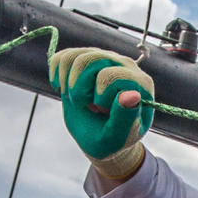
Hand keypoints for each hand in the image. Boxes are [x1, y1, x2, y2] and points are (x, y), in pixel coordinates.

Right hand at [49, 46, 153, 180]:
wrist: (101, 136)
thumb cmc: (112, 140)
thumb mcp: (117, 138)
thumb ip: (125, 118)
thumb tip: (131, 95)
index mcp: (140, 84)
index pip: (111, 76)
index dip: (99, 97)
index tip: (102, 112)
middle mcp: (125, 65)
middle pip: (91, 60)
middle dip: (79, 89)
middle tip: (86, 106)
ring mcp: (105, 58)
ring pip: (75, 56)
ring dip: (68, 84)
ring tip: (78, 100)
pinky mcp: (86, 57)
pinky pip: (63, 57)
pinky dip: (57, 74)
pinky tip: (65, 89)